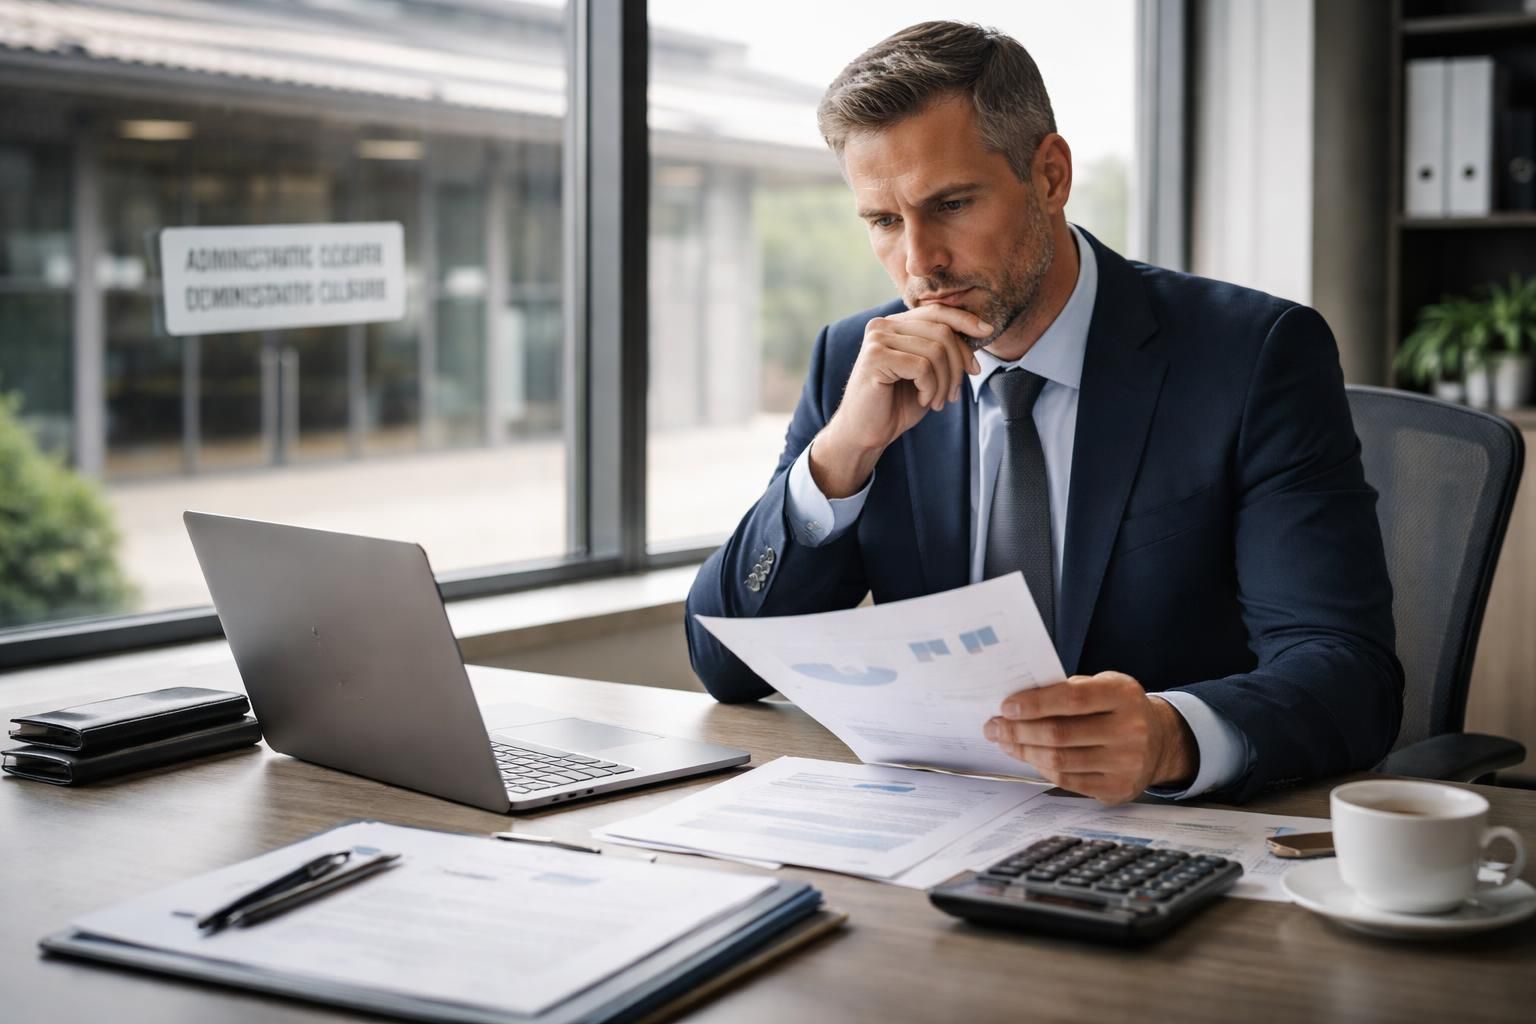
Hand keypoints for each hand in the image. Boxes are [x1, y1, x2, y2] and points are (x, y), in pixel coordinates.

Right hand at [810, 305, 991, 496]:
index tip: (987, 333)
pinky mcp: (875, 357)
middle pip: (941, 332)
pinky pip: (922, 367)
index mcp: (894, 324)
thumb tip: (977, 331)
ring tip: (938, 401)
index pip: (936, 312)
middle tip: (954, 394)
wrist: (864, 433)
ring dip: (945, 382)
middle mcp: (883, 325)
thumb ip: (943, 349)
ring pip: (935, 351)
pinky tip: (923, 400)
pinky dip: (930, 388)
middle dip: (957, 365)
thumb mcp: (927, 373)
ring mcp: (877, 339)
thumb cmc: (896, 404)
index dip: (965, 320)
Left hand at [982, 672, 1197, 804]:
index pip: (1071, 699)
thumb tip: (1017, 701)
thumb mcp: (1103, 686)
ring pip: (1059, 760)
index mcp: (1123, 695)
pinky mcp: (1117, 789)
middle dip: (1018, 730)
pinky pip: (1067, 780)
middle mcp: (1130, 730)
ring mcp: (1126, 764)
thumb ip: (1067, 690)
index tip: (1006, 706)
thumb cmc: (1118, 708)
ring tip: (1004, 740)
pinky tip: (1028, 755)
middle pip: (1059, 734)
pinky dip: (1041, 767)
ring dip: (1023, 751)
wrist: (1160, 742)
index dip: (1034, 703)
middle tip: (993, 726)